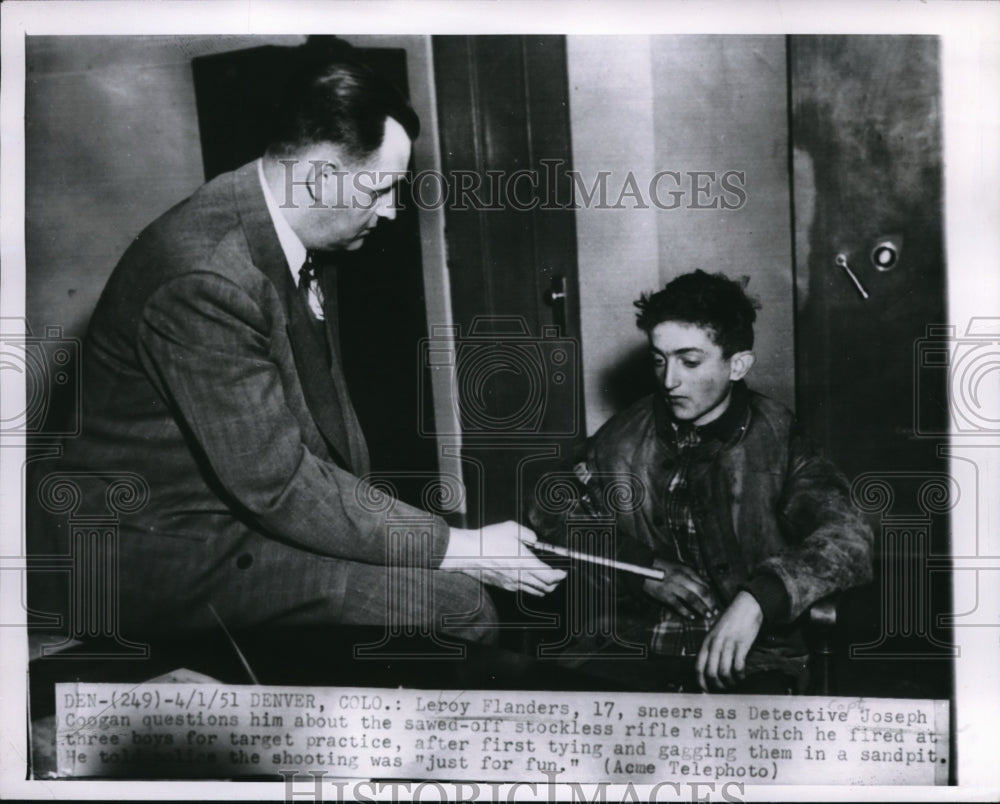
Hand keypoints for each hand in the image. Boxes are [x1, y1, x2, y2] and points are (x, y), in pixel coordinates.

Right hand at [440, 521, 565, 595]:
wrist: (467, 553)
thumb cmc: (487, 540)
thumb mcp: (511, 528)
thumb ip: (528, 534)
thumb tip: (535, 540)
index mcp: (525, 562)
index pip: (550, 577)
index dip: (560, 576)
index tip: (564, 571)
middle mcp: (520, 576)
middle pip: (546, 588)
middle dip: (556, 583)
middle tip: (558, 575)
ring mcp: (512, 583)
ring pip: (535, 592)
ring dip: (545, 587)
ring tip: (547, 579)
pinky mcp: (504, 586)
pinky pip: (522, 590)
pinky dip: (531, 587)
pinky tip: (529, 579)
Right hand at [643, 559, 717, 619]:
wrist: (643, 567)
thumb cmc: (664, 567)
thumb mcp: (680, 567)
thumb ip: (692, 575)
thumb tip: (706, 585)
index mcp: (687, 570)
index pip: (704, 583)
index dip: (712, 594)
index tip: (715, 602)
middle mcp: (682, 577)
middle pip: (702, 591)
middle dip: (710, 602)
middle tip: (715, 611)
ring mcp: (673, 586)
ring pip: (692, 599)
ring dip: (701, 608)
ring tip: (707, 615)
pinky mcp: (665, 594)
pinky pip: (678, 605)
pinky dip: (685, 612)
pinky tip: (691, 616)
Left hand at [695, 591, 762, 690]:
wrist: (746, 606)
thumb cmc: (731, 622)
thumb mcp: (715, 634)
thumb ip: (711, 649)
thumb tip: (709, 670)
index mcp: (706, 642)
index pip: (697, 667)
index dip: (700, 683)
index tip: (705, 693)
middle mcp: (715, 644)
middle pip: (710, 673)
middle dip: (717, 686)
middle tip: (724, 689)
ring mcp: (728, 644)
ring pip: (724, 672)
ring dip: (730, 683)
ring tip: (735, 683)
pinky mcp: (741, 644)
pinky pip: (738, 666)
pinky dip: (740, 675)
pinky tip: (742, 676)